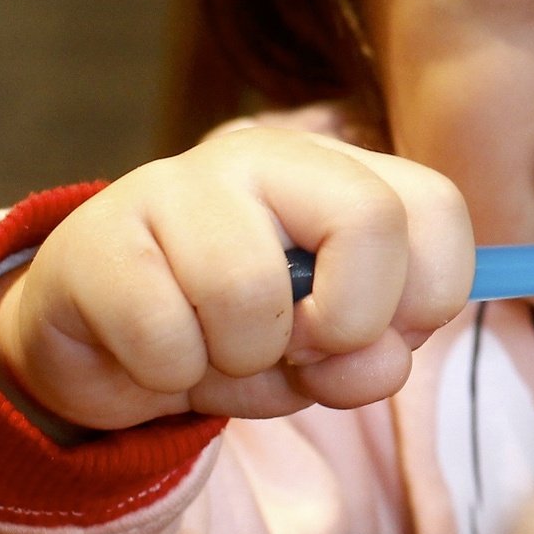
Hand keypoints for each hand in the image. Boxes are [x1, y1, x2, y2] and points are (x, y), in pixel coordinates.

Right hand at [0, 130, 472, 431]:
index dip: (428, 298)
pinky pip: (164, 339)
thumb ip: (367, 359)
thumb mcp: (319, 360)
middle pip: (371, 219)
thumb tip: (382, 361)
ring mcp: (176, 184)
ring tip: (213, 352)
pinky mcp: (100, 239)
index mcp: (334, 173)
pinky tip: (154, 355)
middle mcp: (263, 156)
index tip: (379, 340)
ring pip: (252, 293)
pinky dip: (168, 378)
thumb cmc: (230, 336)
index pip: (436, 206)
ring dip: (241, 363)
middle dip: (347, 324)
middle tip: (297, 352)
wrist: (98, 346)